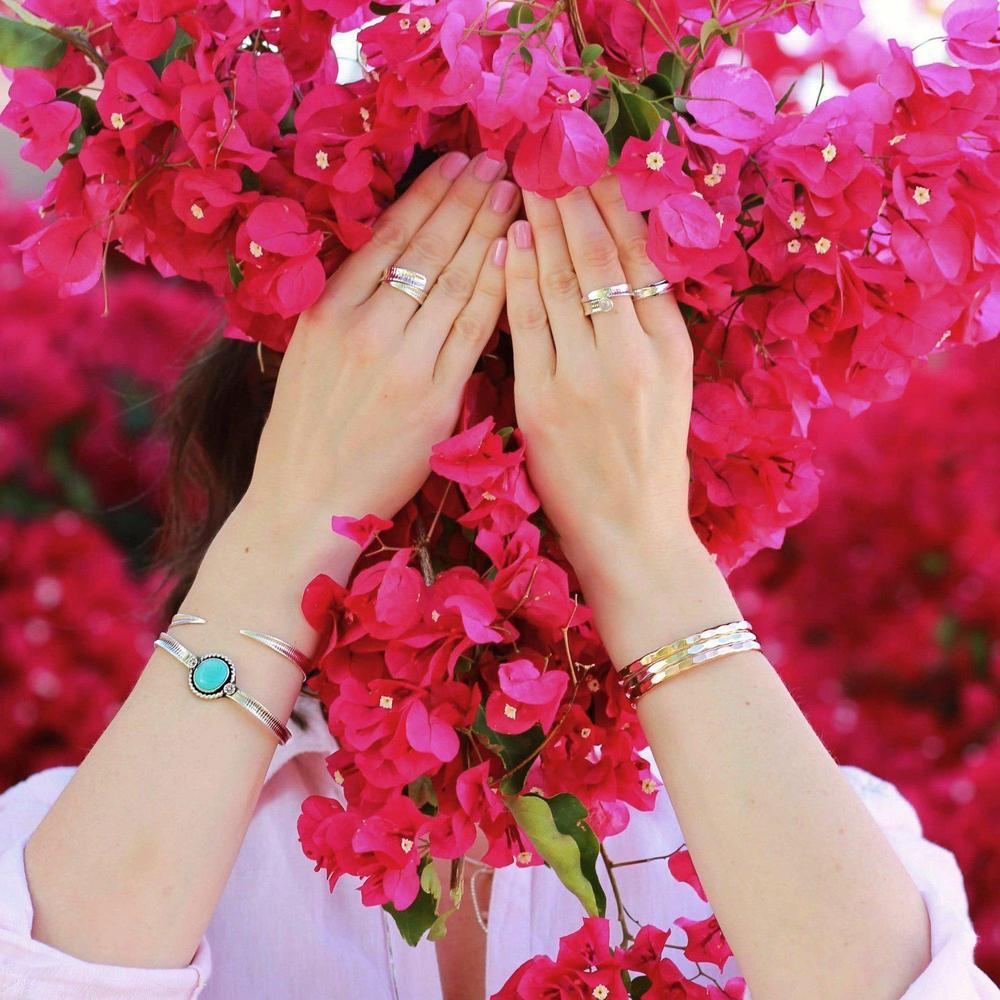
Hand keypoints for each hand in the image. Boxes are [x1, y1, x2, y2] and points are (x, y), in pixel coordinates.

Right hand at [242, 151, 520, 557]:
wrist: (303, 502)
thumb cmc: (305, 435)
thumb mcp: (307, 356)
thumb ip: (346, 309)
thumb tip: (393, 262)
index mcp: (326, 311)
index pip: (388, 236)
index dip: (428, 193)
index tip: (456, 160)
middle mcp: (363, 327)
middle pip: (427, 247)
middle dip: (467, 196)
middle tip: (498, 157)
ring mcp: (402, 361)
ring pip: (455, 280)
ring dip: (488, 229)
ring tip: (514, 190)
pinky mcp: (434, 398)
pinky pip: (473, 331)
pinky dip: (496, 289)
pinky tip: (515, 254)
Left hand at [503, 175, 698, 593]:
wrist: (633, 537)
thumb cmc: (648, 467)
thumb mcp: (668, 390)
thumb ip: (645, 331)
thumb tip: (618, 267)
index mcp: (672, 347)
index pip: (640, 256)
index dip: (615, 203)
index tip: (594, 162)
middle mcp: (635, 353)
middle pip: (601, 257)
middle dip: (574, 198)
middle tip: (552, 149)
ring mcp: (588, 376)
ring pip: (564, 282)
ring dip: (544, 224)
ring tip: (526, 178)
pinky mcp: (545, 403)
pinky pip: (529, 327)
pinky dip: (518, 280)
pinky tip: (511, 240)